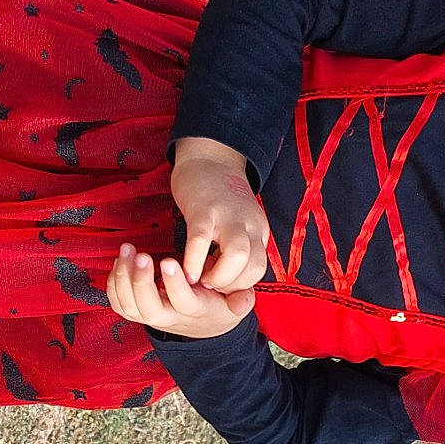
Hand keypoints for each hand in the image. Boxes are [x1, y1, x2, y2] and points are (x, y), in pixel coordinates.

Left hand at [105, 244, 256, 339]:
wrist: (203, 327)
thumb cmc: (218, 306)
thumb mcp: (236, 304)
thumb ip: (242, 299)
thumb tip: (244, 298)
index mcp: (194, 312)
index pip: (182, 302)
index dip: (174, 283)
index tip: (169, 261)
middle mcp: (169, 318)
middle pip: (148, 307)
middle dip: (140, 281)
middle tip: (140, 254)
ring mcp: (150, 317)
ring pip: (129, 305)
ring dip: (123, 277)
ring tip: (128, 249)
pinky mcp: (137, 312)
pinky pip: (118, 303)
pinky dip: (113, 284)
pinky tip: (119, 261)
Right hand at [170, 136, 269, 290]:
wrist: (208, 157)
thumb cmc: (218, 198)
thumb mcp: (237, 224)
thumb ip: (237, 249)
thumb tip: (225, 284)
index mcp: (257, 231)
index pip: (259, 269)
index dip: (238, 285)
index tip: (218, 285)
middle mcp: (248, 224)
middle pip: (255, 266)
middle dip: (231, 286)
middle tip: (209, 285)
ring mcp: (227, 215)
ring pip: (238, 255)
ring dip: (218, 277)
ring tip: (200, 280)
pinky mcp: (203, 209)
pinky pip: (202, 241)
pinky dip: (194, 261)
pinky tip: (185, 272)